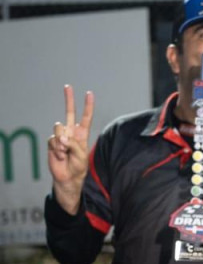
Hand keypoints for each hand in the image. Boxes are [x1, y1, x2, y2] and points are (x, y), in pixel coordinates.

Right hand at [48, 84, 93, 213]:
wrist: (67, 177)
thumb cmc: (78, 166)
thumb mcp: (81, 155)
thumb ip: (73, 144)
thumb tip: (61, 137)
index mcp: (82, 134)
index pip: (85, 117)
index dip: (88, 106)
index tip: (89, 93)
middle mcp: (71, 132)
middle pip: (69, 112)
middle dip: (69, 99)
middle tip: (67, 86)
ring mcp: (61, 136)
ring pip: (59, 127)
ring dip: (62, 140)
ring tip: (65, 151)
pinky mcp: (52, 142)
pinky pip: (53, 139)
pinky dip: (57, 148)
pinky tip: (60, 155)